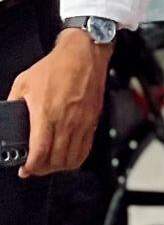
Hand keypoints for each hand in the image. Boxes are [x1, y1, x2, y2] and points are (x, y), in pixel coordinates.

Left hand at [8, 31, 112, 177]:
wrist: (84, 55)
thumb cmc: (56, 66)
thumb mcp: (24, 83)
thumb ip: (13, 103)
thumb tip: (7, 118)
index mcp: (46, 114)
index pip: (40, 153)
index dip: (31, 167)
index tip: (25, 169)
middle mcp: (66, 121)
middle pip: (56, 160)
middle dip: (43, 169)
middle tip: (35, 167)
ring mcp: (82, 122)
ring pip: (72, 158)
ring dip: (60, 166)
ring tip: (50, 163)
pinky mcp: (93, 120)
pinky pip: (86, 148)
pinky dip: (76, 157)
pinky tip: (68, 155)